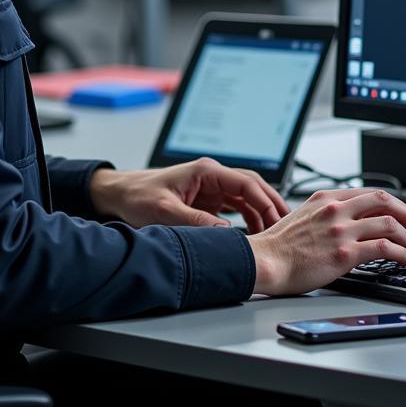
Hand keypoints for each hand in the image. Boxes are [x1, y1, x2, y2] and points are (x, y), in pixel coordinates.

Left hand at [89, 157, 288, 230]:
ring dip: (262, 212)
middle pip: (252, 186)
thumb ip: (195, 222)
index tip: (276, 218)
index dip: (264, 200)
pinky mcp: (207, 199)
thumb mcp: (164, 212)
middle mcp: (212, 176)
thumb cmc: (138, 197)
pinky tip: (257, 232)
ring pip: (247, 196)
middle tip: (286, 225)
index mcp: (205, 171)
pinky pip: (236, 205)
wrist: (119, 194)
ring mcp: (211, 187)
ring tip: (275, 232)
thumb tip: (226, 235)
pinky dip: (250, 217)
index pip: (245, 182)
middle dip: (271, 203)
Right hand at [246, 188, 405, 295]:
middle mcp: (336, 209)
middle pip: (384, 201)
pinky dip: (403, 253)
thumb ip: (327, 214)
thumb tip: (348, 223)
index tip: (401, 215)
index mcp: (326, 197)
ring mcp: (341, 229)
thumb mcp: (304, 216)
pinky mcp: (345, 253)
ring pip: (390, 224)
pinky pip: (385, 248)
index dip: (392, 203)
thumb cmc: (279, 246)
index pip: (369, 192)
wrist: (266, 261)